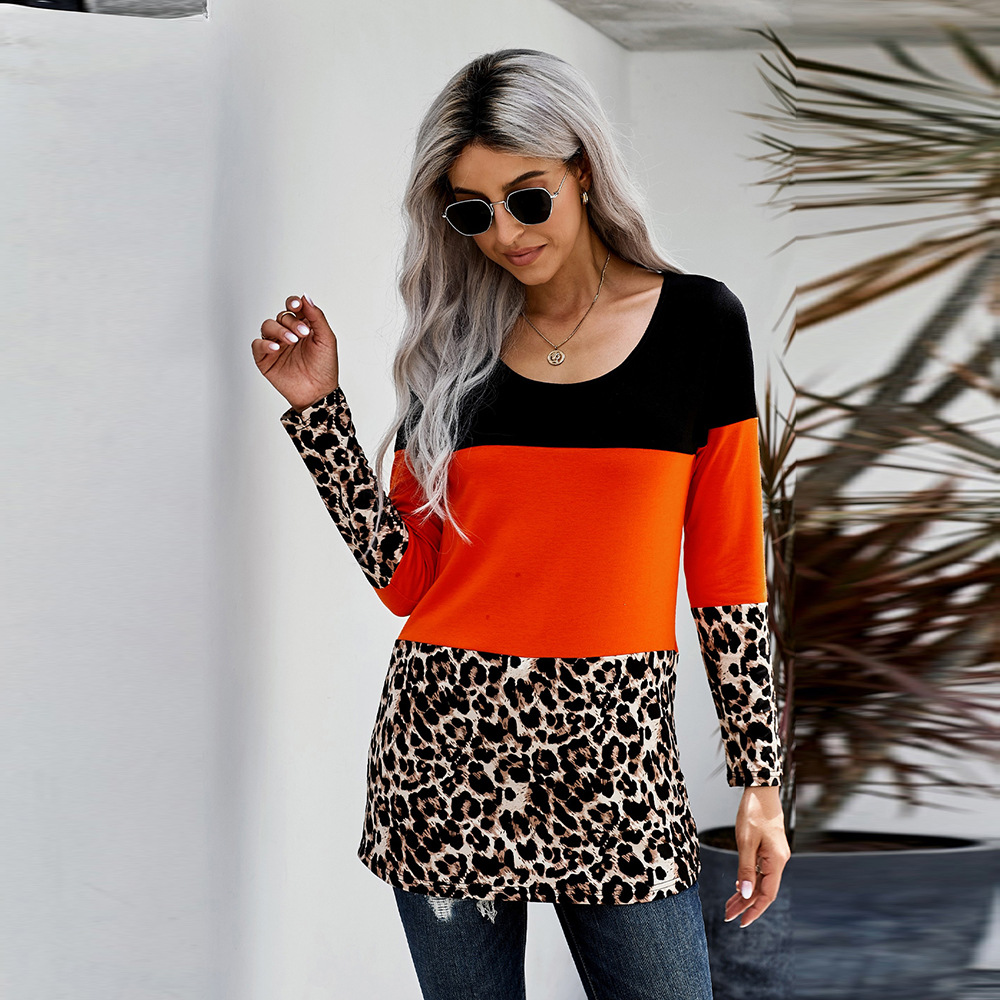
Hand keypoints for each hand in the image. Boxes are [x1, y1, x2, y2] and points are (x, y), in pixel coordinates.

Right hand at [252, 293, 340, 411]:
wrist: (318, 392)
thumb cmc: (324, 368)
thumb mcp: (326, 339)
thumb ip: (316, 316)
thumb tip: (306, 297)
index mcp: (303, 326)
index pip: (293, 307)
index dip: (293, 303)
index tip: (297, 306)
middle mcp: (288, 333)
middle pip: (281, 316)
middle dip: (291, 322)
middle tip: (303, 334)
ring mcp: (276, 345)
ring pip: (268, 326)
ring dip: (279, 330)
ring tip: (291, 341)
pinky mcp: (265, 359)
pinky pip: (258, 344)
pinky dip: (265, 343)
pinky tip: (276, 348)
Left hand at [724, 785, 789, 927]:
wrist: (761, 790)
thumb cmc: (753, 812)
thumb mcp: (746, 841)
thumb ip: (746, 869)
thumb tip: (746, 894)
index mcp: (776, 861)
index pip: (767, 894)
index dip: (754, 910)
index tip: (741, 922)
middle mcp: (779, 861)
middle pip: (763, 890)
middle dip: (745, 904)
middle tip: (728, 916)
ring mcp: (775, 855)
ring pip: (761, 881)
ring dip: (746, 893)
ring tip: (730, 906)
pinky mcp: (769, 849)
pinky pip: (760, 870)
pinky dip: (749, 879)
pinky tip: (739, 886)